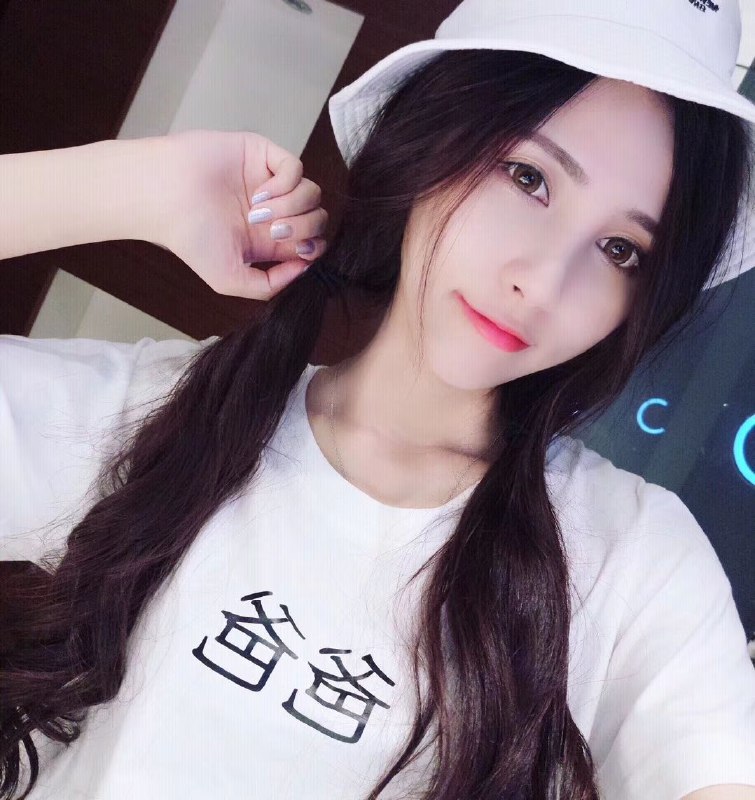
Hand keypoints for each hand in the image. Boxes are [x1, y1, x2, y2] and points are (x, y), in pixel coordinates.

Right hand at [157, 129, 327, 300]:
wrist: (165, 198)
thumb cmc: (190, 238)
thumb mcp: (229, 279)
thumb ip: (268, 285)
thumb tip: (303, 269)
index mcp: (269, 239)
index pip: (312, 242)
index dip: (313, 248)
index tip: (297, 251)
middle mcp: (274, 211)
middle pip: (317, 218)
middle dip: (303, 228)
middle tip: (271, 230)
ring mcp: (271, 181)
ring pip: (312, 194)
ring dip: (291, 206)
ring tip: (257, 211)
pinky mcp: (264, 155)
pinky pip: (296, 168)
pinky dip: (284, 184)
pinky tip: (258, 193)